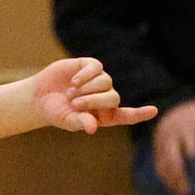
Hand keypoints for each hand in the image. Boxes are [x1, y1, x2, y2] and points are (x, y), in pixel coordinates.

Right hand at [24, 57, 156, 136]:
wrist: (40, 97)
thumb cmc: (56, 113)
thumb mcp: (68, 121)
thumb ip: (81, 123)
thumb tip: (93, 127)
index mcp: (105, 116)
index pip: (127, 115)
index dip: (140, 113)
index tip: (154, 110)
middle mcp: (105, 98)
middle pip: (113, 97)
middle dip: (95, 100)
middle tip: (76, 104)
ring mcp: (98, 82)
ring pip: (105, 81)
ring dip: (87, 88)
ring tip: (70, 94)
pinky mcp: (89, 67)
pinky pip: (96, 68)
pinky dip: (85, 75)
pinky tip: (73, 81)